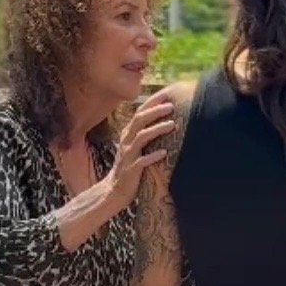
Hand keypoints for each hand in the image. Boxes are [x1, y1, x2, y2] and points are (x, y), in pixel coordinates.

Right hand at [106, 92, 174, 210]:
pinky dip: (153, 156)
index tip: (168, 94)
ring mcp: (128, 156)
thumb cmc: (129, 167)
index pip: (140, 113)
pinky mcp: (131, 170)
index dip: (152, 102)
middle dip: (155, 111)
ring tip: (172, 125)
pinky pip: (142, 161)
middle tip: (171, 106)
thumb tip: (165, 121)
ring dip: (156, 129)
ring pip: (141, 138)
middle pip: (139, 120)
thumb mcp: (135, 148)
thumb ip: (144, 134)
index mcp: (128, 134)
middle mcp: (126, 142)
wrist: (113, 191)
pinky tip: (164, 153)